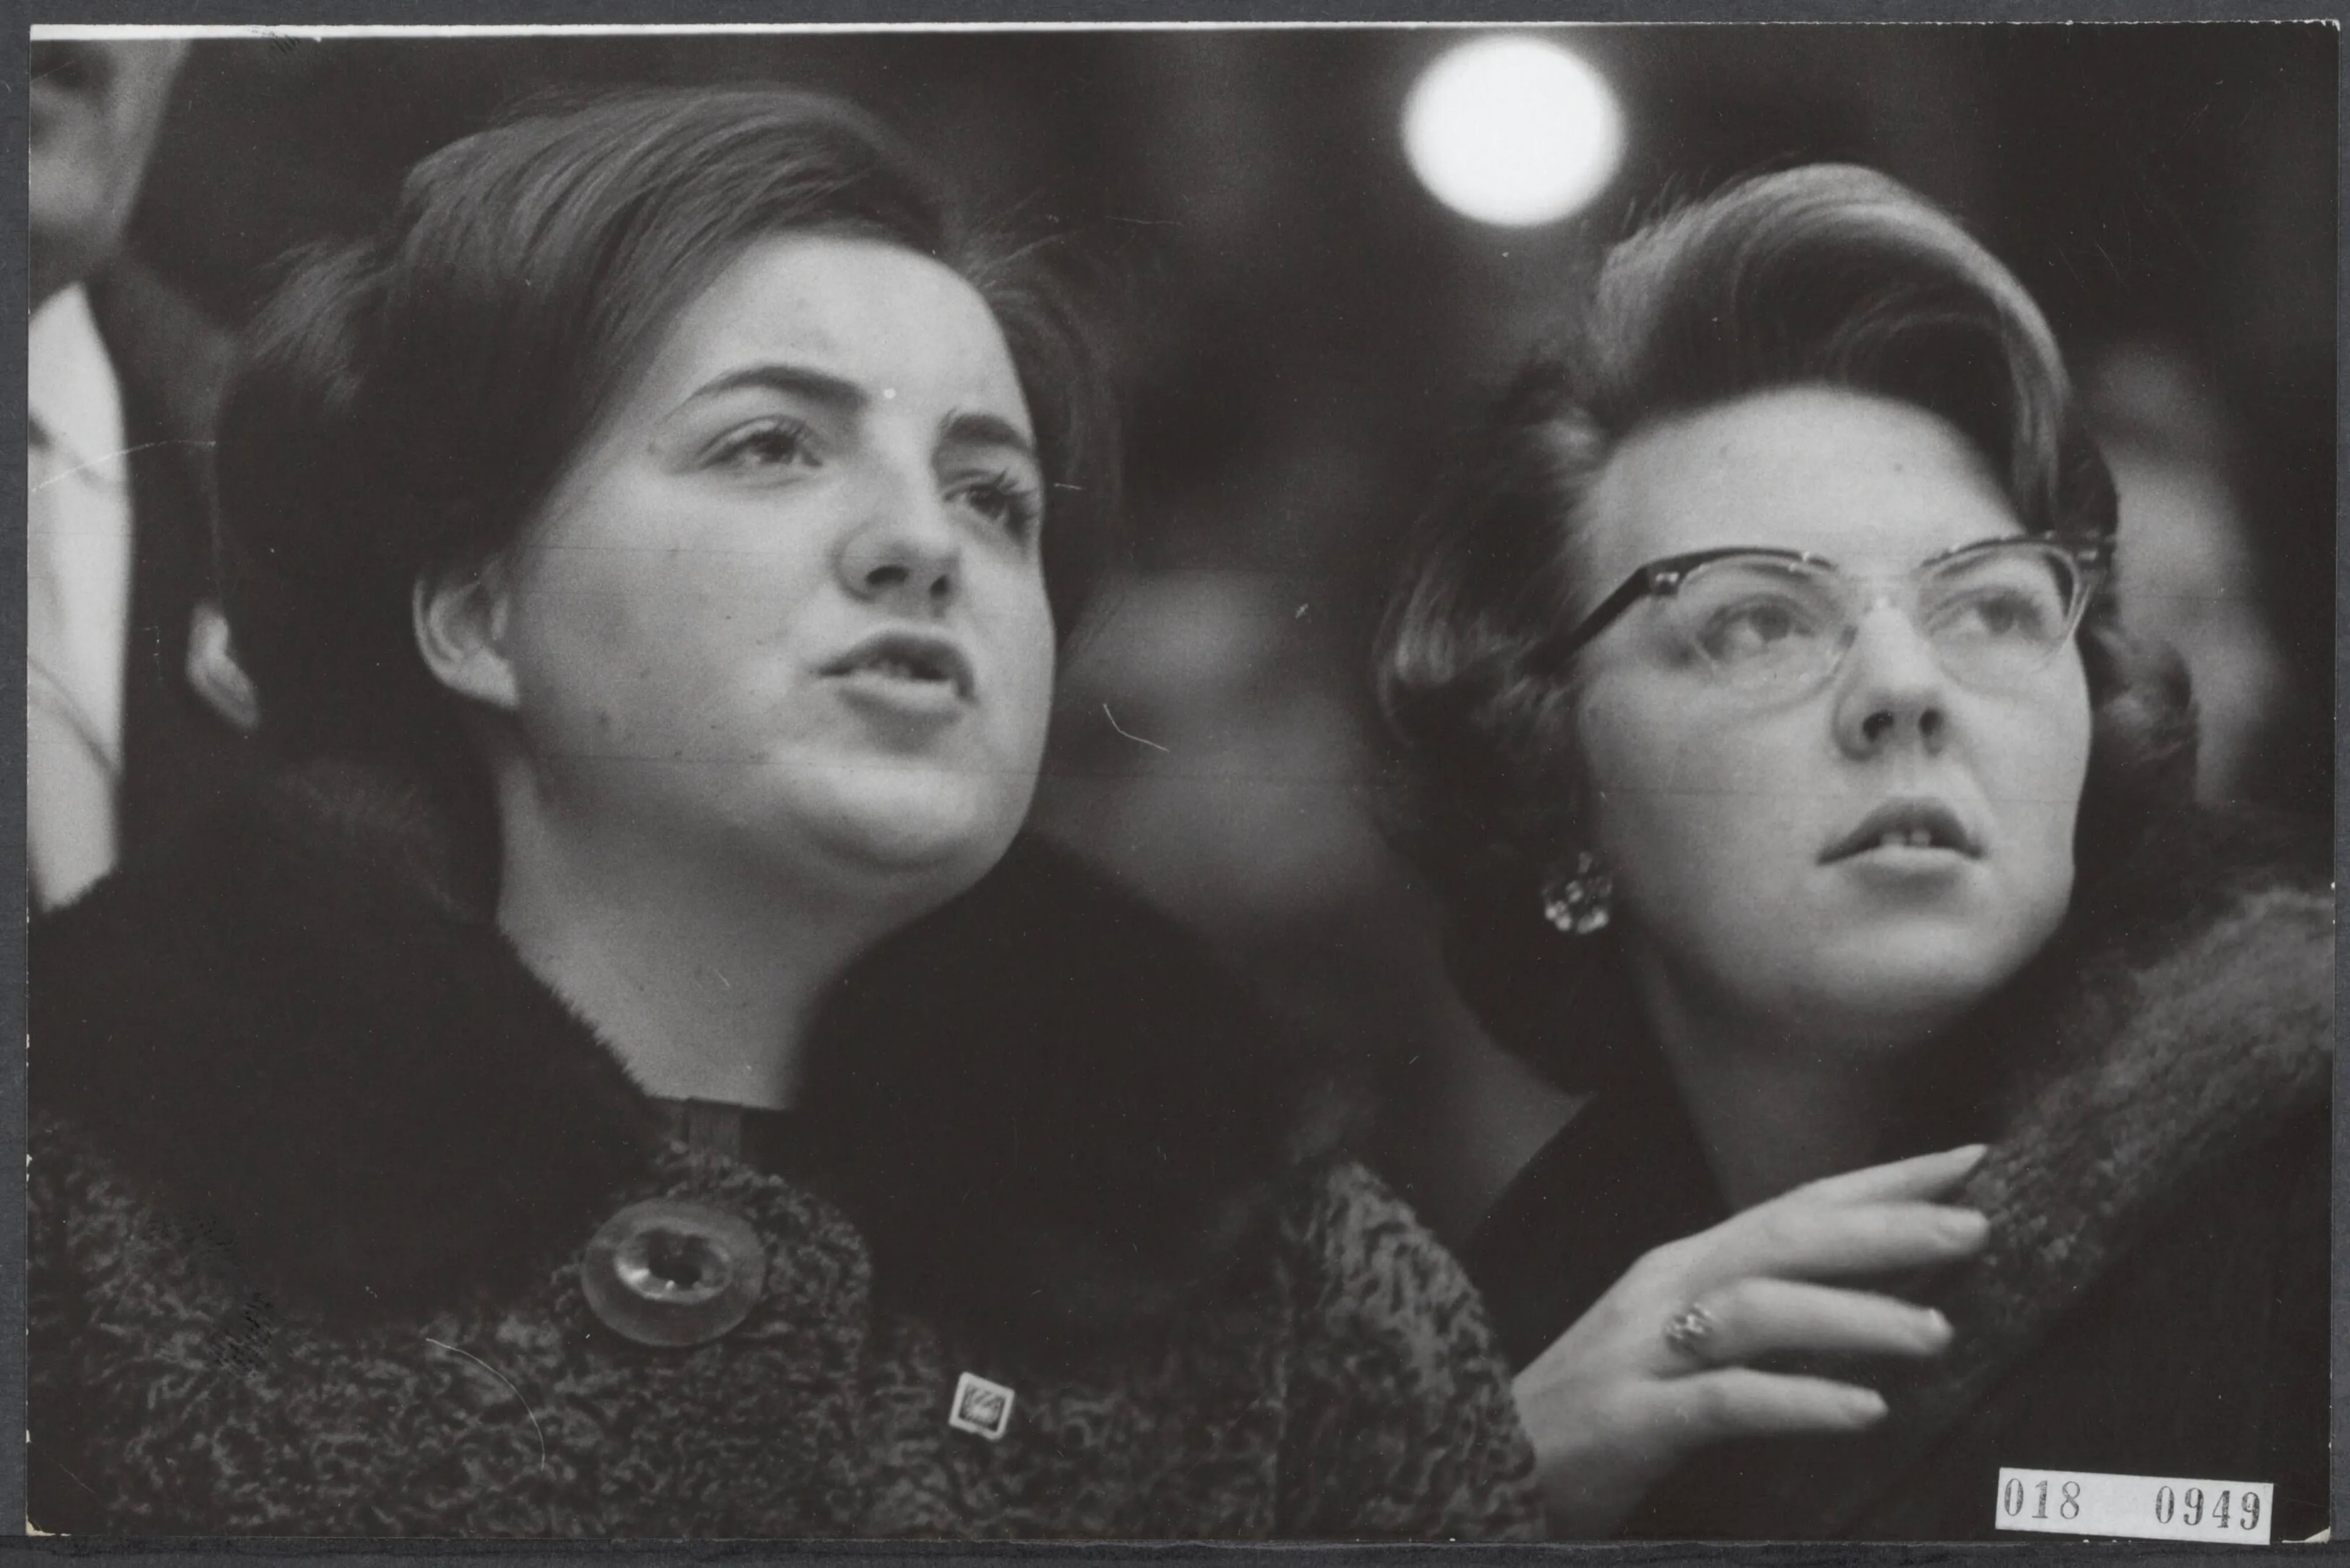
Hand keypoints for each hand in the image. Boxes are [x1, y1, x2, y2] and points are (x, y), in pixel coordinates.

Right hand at [1514, 1143, 1991, 1537]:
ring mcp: (1641, 1353)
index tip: (1965, 1160)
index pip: (1792, 1206)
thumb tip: (1866, 1296)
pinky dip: (1798, 1400)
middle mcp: (1660, 1290)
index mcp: (1678, 1267)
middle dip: (1883, 1229)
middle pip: (1781, 1238)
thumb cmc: (1599, 1411)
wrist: (1485, 1461)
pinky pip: (1724, 1402)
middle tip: (1975, 1227)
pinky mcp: (1629, 1421)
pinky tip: (1863, 1410)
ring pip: (1757, 1309)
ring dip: (1853, 1316)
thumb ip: (1753, 1315)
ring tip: (1936, 1334)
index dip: (1879, 1181)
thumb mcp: (1677, 1343)